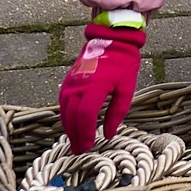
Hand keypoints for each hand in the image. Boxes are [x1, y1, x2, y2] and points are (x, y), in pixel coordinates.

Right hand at [57, 20, 143, 152]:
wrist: (111, 39)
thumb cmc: (123, 63)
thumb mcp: (127, 87)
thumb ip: (118, 112)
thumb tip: (109, 134)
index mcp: (96, 86)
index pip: (85, 115)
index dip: (85, 133)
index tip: (89, 146)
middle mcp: (79, 85)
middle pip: (72, 116)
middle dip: (75, 136)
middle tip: (79, 151)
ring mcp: (71, 82)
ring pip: (64, 111)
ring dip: (68, 129)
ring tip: (75, 142)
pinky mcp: (67, 81)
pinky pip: (63, 103)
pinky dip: (66, 117)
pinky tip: (71, 126)